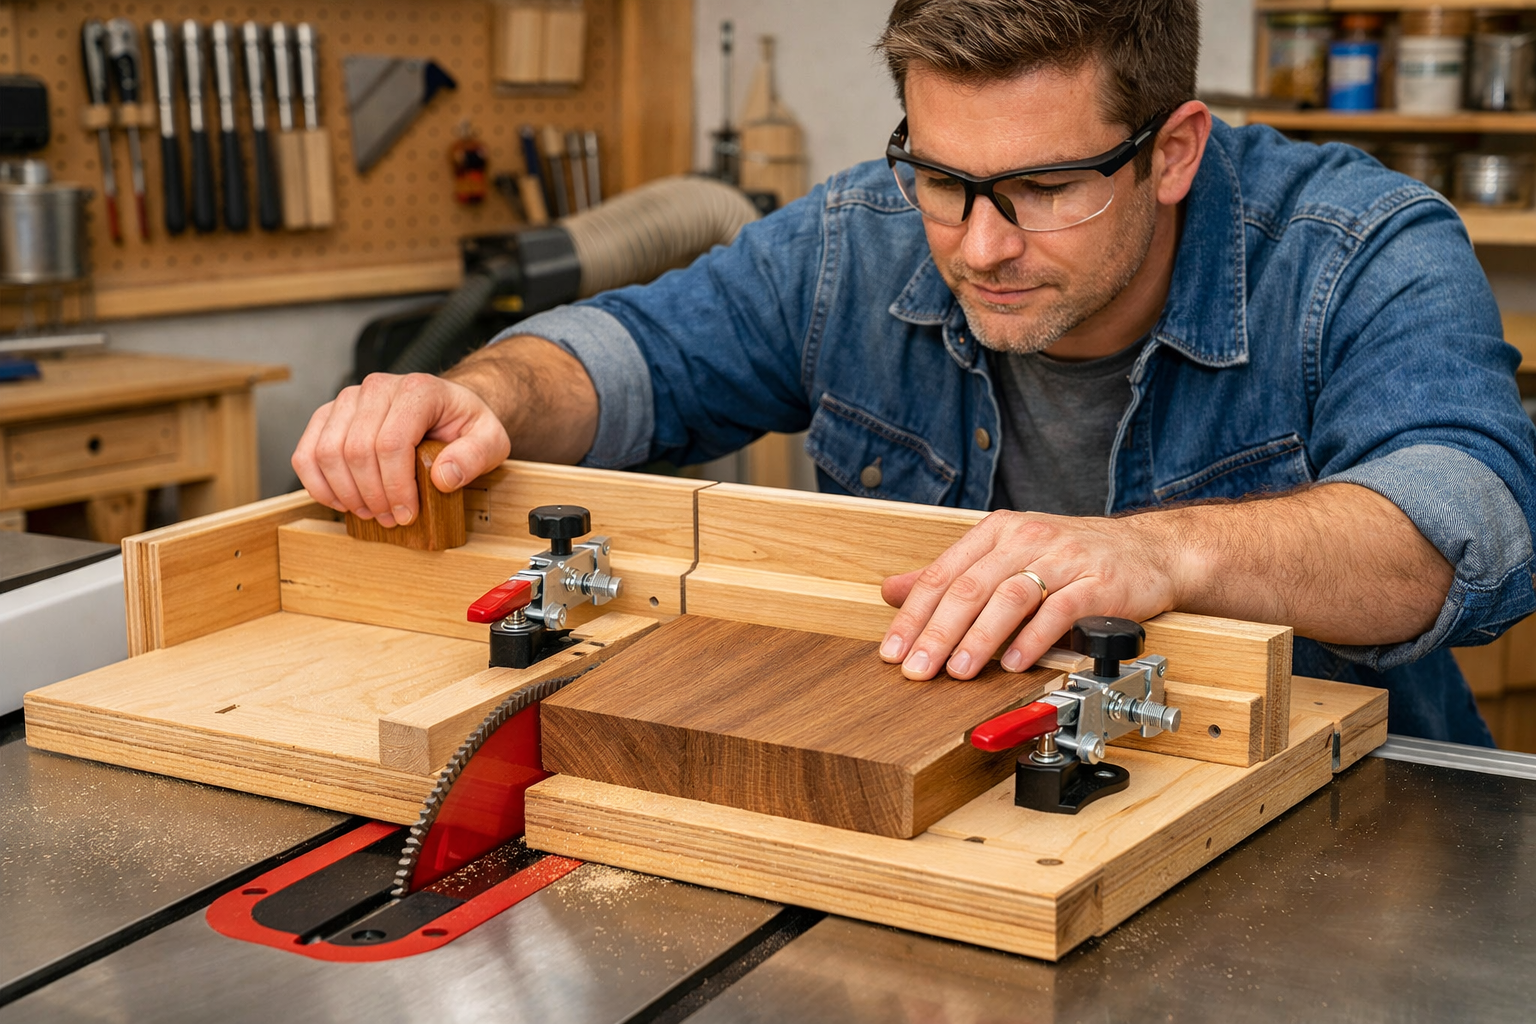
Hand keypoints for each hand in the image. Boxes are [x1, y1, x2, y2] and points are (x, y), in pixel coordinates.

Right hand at [291, 372, 510, 527]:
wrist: (448, 408)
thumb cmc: (464, 425)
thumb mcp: (490, 440)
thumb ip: (475, 457)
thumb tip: (443, 478)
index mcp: (417, 390)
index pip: (391, 443)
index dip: (395, 487)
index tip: (408, 515)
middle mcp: (377, 387)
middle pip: (356, 450)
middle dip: (372, 496)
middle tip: (390, 520)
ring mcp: (349, 399)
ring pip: (326, 452)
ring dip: (345, 494)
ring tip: (370, 513)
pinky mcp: (329, 415)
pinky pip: (306, 452)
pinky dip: (317, 484)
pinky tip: (341, 502)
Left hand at [877, 510, 1183, 679]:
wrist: (1149, 552)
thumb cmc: (1072, 558)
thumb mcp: (1005, 556)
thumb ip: (951, 575)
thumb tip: (892, 591)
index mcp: (998, 532)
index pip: (943, 574)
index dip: (914, 615)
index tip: (893, 651)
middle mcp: (1027, 539)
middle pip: (971, 587)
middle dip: (938, 633)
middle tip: (917, 670)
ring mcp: (1064, 559)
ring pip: (1010, 598)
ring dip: (980, 639)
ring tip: (958, 671)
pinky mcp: (1099, 584)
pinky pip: (1060, 612)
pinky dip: (1033, 639)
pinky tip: (1014, 663)